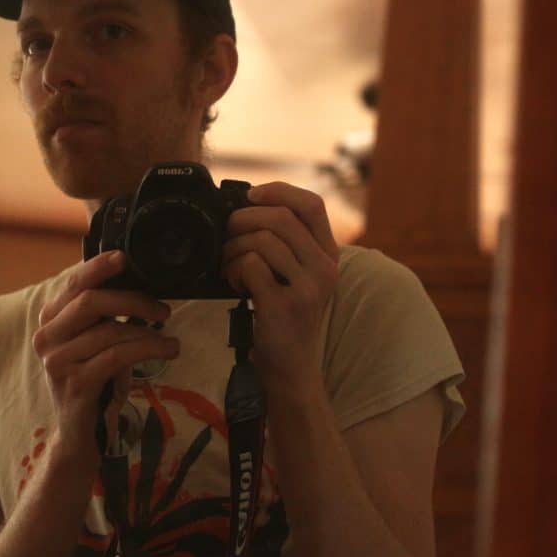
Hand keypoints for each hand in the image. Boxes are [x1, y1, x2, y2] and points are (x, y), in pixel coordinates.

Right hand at [32, 250, 178, 466]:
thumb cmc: (93, 380)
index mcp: (50, 320)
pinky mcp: (75, 384)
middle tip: (162, 309)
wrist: (79, 433)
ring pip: (108, 332)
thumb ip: (103, 314)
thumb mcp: (95, 341)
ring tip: (169, 340)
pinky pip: (116, 357)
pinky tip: (166, 350)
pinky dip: (147, 349)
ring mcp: (57, 362)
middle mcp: (46, 338)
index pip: (72, 284)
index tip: (125, 258)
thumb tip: (138, 281)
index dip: (97, 267)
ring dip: (146, 332)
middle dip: (132, 300)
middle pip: (89, 302)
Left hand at [223, 182, 339, 399]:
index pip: (311, 204)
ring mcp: (308, 287)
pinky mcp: (286, 304)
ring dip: (233, 249)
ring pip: (262, 240)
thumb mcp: (296, 275)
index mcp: (329, 254)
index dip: (278, 191)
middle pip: (280, 218)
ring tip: (229, 266)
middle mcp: (326, 267)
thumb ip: (284, 244)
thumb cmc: (284, 314)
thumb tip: (245, 206)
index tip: (250, 195)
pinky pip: (251, 265)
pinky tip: (235, 285)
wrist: (290, 365)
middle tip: (227, 235)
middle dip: (242, 220)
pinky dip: (233, 270)